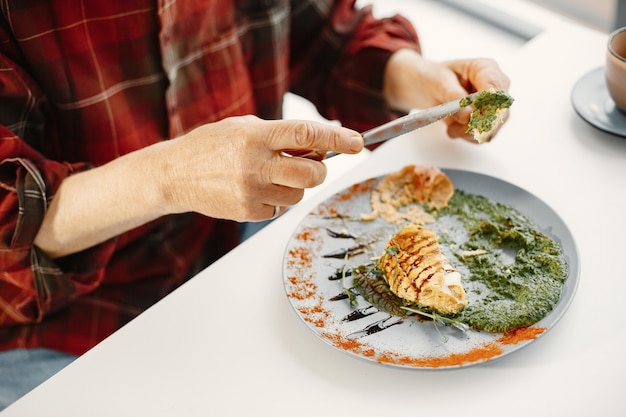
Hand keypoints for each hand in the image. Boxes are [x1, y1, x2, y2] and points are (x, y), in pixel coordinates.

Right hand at [34, 116, 362, 257]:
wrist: (174, 174)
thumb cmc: (213, 145)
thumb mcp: (245, 127)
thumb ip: (281, 135)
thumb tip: (322, 143)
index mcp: (256, 136)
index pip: (306, 135)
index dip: (337, 139)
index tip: (357, 143)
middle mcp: (256, 164)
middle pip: (312, 174)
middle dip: (318, 170)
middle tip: (307, 164)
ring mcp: (252, 192)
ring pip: (299, 195)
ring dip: (295, 186)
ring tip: (269, 175)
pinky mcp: (248, 212)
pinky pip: (280, 209)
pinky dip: (276, 199)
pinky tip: (254, 189)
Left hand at [383, 49, 510, 141]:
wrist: (431, 88)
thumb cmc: (436, 79)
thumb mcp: (439, 82)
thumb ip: (454, 96)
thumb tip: (467, 115)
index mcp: (486, 69)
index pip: (496, 91)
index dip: (486, 108)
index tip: (469, 117)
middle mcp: (496, 87)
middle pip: (499, 113)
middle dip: (475, 125)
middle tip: (454, 128)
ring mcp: (495, 105)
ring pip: (492, 128)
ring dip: (468, 132)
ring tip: (450, 127)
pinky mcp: (489, 121)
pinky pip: (482, 136)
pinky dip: (466, 136)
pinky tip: (454, 129)